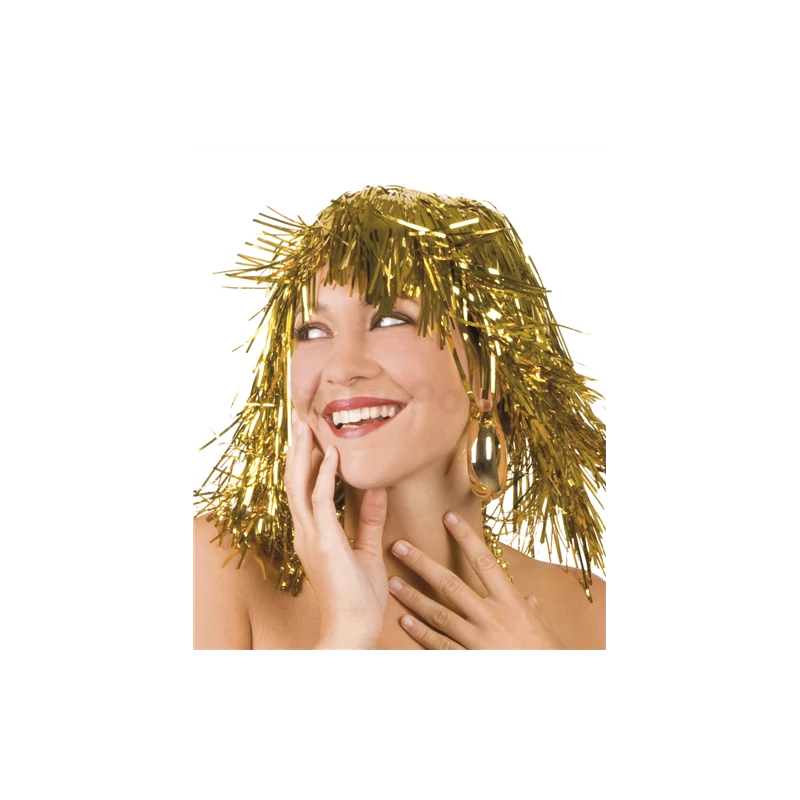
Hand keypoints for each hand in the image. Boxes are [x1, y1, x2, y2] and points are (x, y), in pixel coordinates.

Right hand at [285, 413, 388, 649]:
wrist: (353, 628)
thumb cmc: (358, 598)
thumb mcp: (367, 551)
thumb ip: (370, 520)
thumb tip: (377, 490)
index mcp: (313, 534)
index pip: (304, 490)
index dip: (306, 462)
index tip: (312, 437)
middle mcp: (305, 532)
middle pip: (295, 481)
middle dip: (298, 450)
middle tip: (302, 420)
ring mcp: (310, 536)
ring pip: (299, 484)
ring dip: (303, 453)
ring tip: (307, 426)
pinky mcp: (323, 541)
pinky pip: (320, 500)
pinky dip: (324, 475)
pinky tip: (330, 455)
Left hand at [387, 512, 565, 649]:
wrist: (550, 676)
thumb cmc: (547, 653)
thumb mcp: (542, 627)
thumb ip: (531, 610)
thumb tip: (530, 599)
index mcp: (511, 602)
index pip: (484, 561)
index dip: (465, 537)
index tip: (448, 517)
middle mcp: (492, 617)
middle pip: (451, 584)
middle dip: (422, 564)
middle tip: (399, 547)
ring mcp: (478, 640)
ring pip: (438, 614)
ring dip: (413, 597)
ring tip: (392, 582)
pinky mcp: (469, 659)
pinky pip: (440, 645)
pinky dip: (421, 633)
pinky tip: (405, 621)